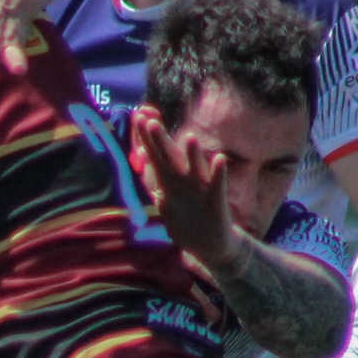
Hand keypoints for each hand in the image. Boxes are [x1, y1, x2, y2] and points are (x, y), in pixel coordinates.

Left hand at [130, 107, 242, 271]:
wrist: (210, 243)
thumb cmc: (186, 217)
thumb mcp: (165, 198)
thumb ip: (154, 175)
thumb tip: (141, 155)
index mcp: (169, 180)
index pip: (155, 154)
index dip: (146, 137)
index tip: (138, 114)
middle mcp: (185, 179)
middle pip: (170, 157)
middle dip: (160, 141)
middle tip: (150, 122)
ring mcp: (201, 189)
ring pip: (196, 169)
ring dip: (193, 154)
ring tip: (190, 138)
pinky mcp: (216, 202)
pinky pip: (217, 186)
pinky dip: (218, 173)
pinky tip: (220, 159)